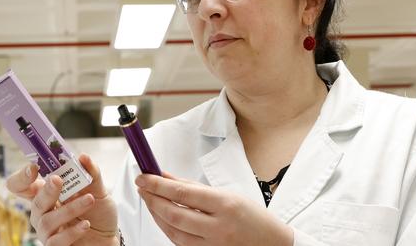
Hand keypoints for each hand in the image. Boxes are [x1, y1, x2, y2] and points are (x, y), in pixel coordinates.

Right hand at [6, 154, 118, 245]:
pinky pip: (56, 241)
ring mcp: (48, 231)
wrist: (108, 237)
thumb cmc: (98, 213)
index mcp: (47, 194)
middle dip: (47, 190)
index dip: (21, 177)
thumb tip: (84, 157)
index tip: (33, 168)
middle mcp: (43, 212)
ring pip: (48, 221)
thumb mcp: (98, 190)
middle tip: (58, 180)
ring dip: (69, 209)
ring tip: (89, 200)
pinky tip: (86, 224)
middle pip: (36, 201)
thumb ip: (92, 174)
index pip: (21, 186)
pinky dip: (72, 232)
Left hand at [136, 172, 293, 245]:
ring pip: (173, 233)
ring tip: (149, 200)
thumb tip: (166, 177)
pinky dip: (169, 230)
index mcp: (225, 205)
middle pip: (174, 215)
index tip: (144, 177)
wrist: (273, 244)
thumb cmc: (252, 217)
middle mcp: (219, 228)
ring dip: (157, 215)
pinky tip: (163, 217)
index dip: (159, 185)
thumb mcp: (227, 195)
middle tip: (142, 187)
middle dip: (153, 200)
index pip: (184, 194)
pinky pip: (181, 244)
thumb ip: (194, 188)